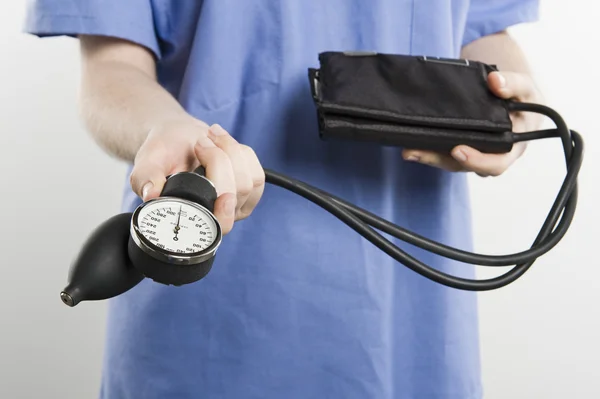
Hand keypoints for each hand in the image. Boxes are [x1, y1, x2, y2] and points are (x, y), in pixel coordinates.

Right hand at [129, 120, 264, 233]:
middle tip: (199, 142)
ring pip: (250, 179)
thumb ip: (146, 179)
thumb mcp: (147, 164)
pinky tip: (221, 142)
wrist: (177, 139)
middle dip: (219, 159)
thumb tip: (150, 194)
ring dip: (230, 150)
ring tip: (208, 138)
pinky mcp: (251, 186)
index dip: (225, 212)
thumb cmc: (162, 155)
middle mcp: (218, 215)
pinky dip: (240, 150)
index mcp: (194, 217)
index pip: (220, 225)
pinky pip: (256, 168)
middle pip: (237, 192)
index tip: (224, 194)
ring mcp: (238, 202)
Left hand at [402, 71, 543, 176]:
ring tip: (406, 149)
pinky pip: (442, 151)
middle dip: (438, 160)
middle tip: (414, 151)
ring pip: (448, 161)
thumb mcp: (525, 87)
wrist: (511, 98)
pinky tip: (408, 143)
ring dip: (427, 156)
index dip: (477, 161)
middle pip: (463, 165)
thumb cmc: (521, 97)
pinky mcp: (458, 146)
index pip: (496, 163)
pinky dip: (426, 148)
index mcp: (511, 147)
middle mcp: (490, 155)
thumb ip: (513, 83)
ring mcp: (472, 153)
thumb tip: (494, 81)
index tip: (457, 150)